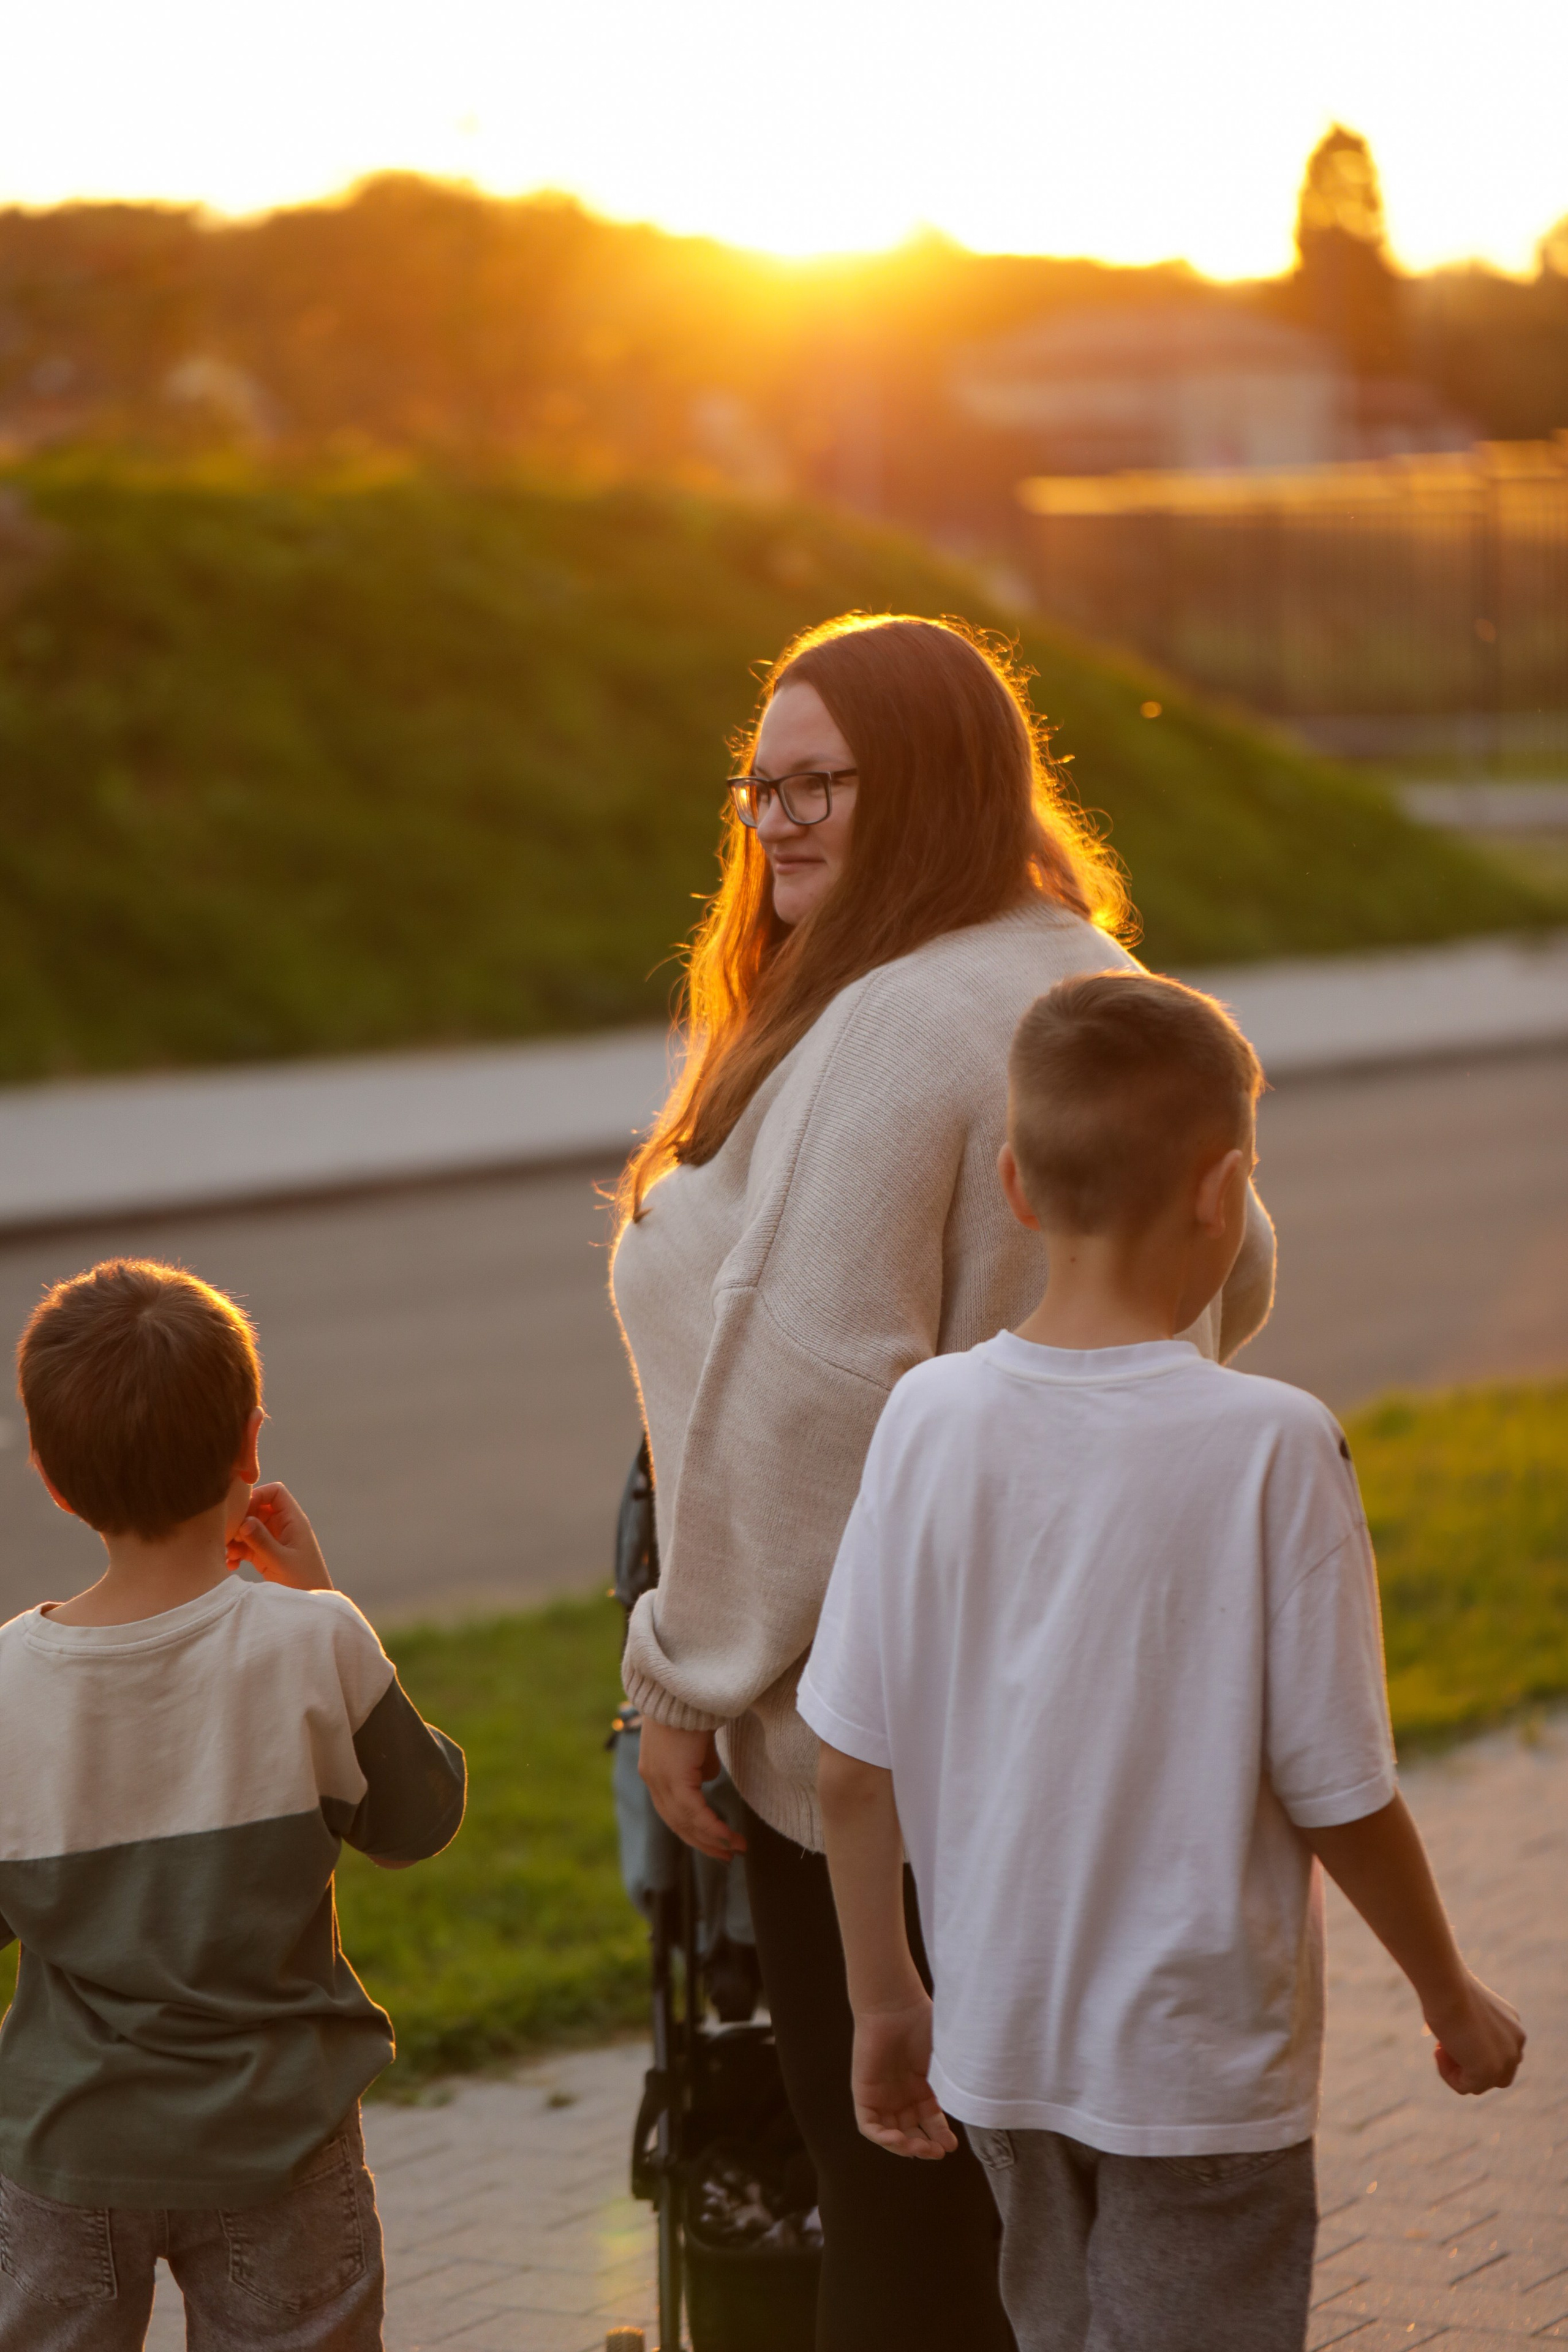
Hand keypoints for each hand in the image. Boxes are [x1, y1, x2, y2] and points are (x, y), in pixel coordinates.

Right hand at [228, 1482, 333, 1591]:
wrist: (309, 1609)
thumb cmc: (304, 1582)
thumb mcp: (281, 1562)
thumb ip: (263, 1542)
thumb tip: (243, 1521)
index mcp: (293, 1521)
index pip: (275, 1493)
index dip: (257, 1496)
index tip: (241, 1514)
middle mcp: (283, 1527)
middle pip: (257, 1509)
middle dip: (240, 1520)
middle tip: (228, 1537)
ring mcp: (274, 1541)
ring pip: (249, 1528)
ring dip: (236, 1539)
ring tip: (228, 1554)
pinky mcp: (266, 1555)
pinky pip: (247, 1545)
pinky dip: (237, 1552)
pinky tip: (231, 1565)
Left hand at [638, 1717, 745, 1862]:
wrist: (683, 1687)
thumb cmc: (691, 1707)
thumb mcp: (695, 1741)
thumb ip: (699, 1762)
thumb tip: (707, 1778)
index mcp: (655, 1771)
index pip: (673, 1811)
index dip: (694, 1830)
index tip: (715, 1842)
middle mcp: (653, 1779)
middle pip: (677, 1823)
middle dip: (704, 1843)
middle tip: (726, 1857)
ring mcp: (660, 1779)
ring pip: (685, 1822)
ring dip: (711, 1839)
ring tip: (734, 1850)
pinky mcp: (673, 1776)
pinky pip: (693, 1812)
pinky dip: (712, 1827)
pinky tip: (727, 1837)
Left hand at [850, 1995, 957, 2160]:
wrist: (895, 2006)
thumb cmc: (923, 2024)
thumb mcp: (946, 2057)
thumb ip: (957, 2079)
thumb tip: (980, 2101)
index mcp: (922, 2086)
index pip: (931, 2121)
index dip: (941, 2136)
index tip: (952, 2145)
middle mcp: (902, 2094)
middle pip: (912, 2132)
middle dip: (926, 2146)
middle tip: (938, 2151)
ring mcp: (883, 2095)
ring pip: (892, 2134)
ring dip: (906, 2147)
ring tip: (921, 2148)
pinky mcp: (864, 2094)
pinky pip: (869, 2126)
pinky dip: (883, 2139)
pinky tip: (899, 2140)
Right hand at [1426, 1971, 1524, 2094]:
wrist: (1448, 1986)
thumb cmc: (1449, 1990)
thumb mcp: (1468, 2011)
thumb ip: (1474, 2032)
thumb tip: (1462, 2049)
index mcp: (1513, 2028)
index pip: (1498, 2056)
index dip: (1472, 2051)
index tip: (1452, 2035)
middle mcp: (1516, 2044)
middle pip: (1495, 2075)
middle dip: (1468, 2065)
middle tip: (1445, 2047)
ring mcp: (1505, 2060)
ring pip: (1480, 2083)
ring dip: (1456, 2070)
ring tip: (1440, 2047)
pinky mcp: (1487, 2072)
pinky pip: (1464, 2087)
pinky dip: (1447, 2074)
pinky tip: (1438, 2051)